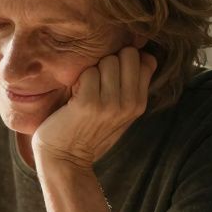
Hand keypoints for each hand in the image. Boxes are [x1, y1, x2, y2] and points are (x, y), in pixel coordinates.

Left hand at [31, 47, 155, 169]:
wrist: (65, 159)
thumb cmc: (88, 131)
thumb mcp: (120, 111)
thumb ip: (133, 85)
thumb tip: (143, 52)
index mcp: (140, 103)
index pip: (146, 60)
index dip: (125, 60)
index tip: (111, 77)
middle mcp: (130, 103)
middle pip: (128, 54)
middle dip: (109, 61)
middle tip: (95, 82)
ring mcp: (110, 104)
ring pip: (107, 60)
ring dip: (92, 70)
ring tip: (84, 91)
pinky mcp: (88, 103)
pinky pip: (87, 72)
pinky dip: (78, 80)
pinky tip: (74, 96)